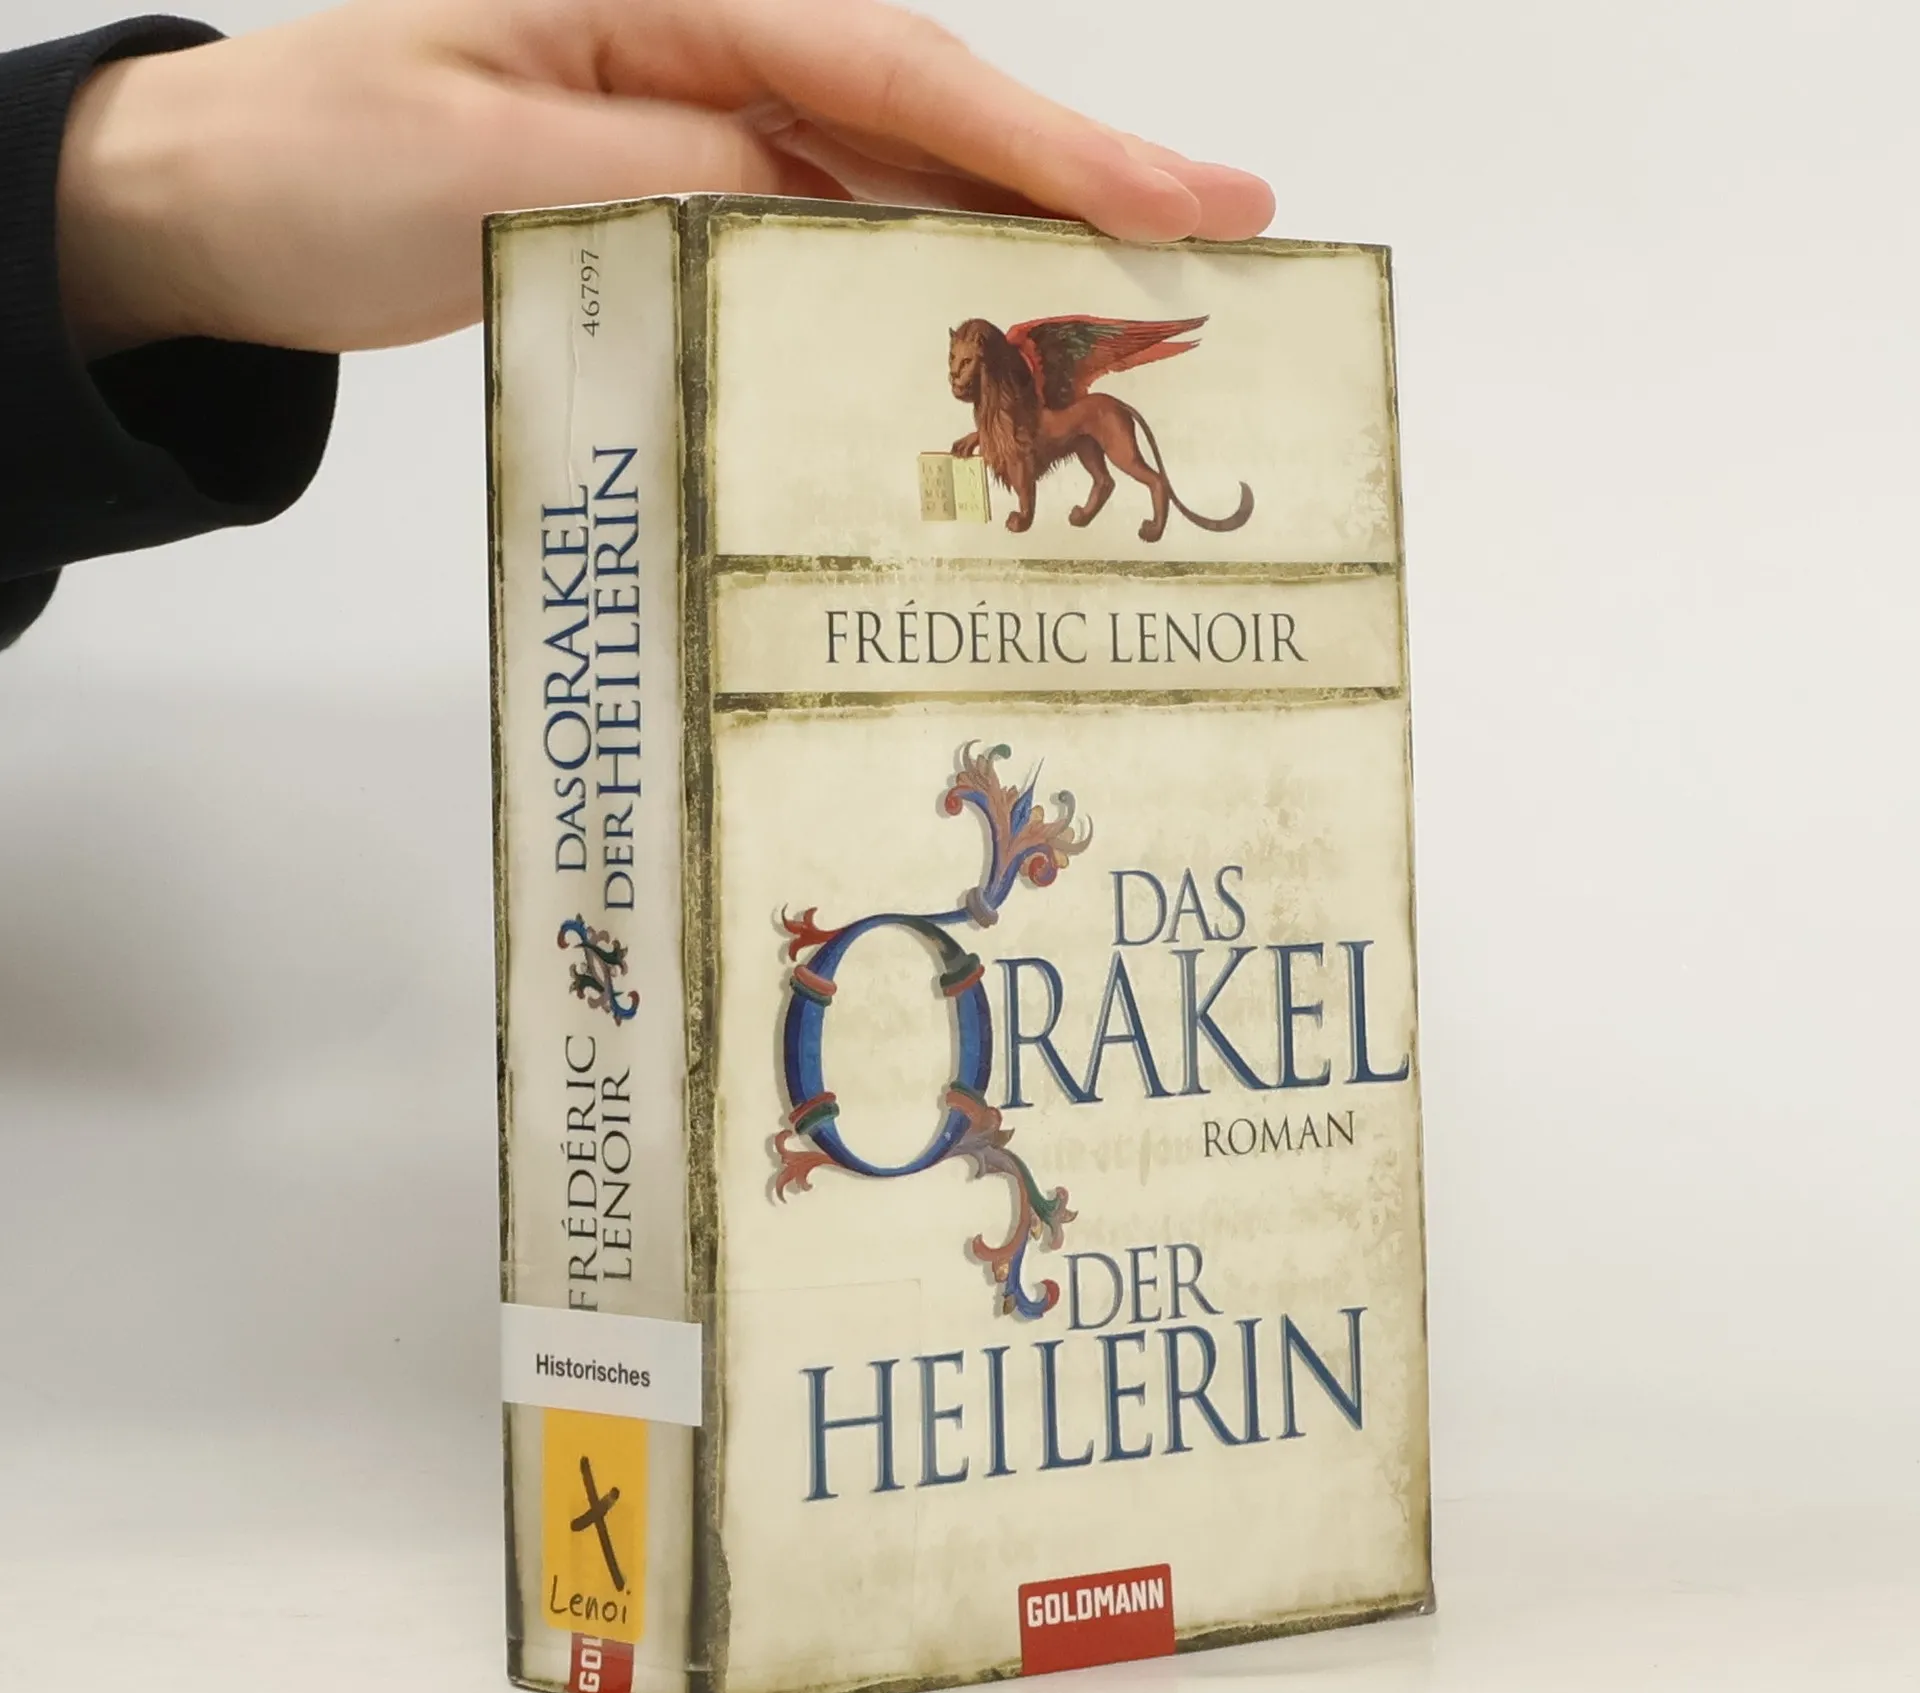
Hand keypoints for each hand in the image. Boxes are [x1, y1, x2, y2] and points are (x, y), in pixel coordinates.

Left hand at [56, 0, 1274, 356]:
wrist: (223, 204)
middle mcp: (706, 35)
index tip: (1167, 199)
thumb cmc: (315, 160)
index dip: (1035, 140)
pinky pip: (829, 225)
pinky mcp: (691, 183)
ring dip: (1016, 232)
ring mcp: (705, 111)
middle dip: (1075, 177)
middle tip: (1228, 236)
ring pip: (894, 169)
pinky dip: (915, 274)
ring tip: (1149, 294)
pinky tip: (990, 324)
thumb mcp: (479, 166)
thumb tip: (827, 204)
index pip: (883, 65)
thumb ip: (664, 174)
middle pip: (924, 106)